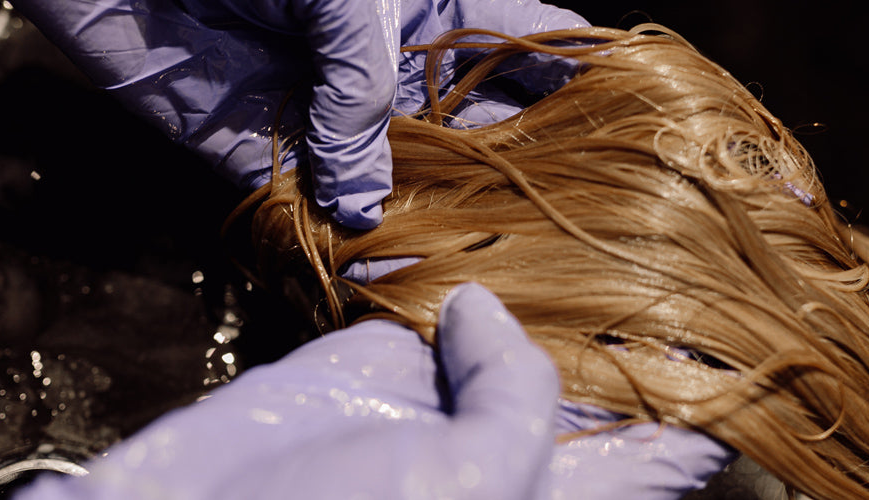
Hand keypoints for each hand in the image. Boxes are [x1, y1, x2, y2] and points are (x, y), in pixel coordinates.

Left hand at [12, 0, 586, 228]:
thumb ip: (367, 96)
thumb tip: (365, 202)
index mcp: (431, 5)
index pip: (524, 50)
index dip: (572, 94)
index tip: (615, 147)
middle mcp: (387, 65)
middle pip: (463, 135)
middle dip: (495, 185)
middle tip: (533, 242)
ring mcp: (325, 108)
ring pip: (388, 181)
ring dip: (416, 227)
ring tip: (456, 272)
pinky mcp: (253, 145)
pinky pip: (300, 203)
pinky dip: (326, 238)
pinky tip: (362, 268)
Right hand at [15, 283, 730, 498]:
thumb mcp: (473, 486)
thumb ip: (518, 396)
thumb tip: (492, 311)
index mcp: (552, 499)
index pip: (663, 454)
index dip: (713, 399)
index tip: (763, 339)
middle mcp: (505, 455)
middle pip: (600, 381)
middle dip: (640, 323)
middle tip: (688, 250)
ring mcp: (437, 409)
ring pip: (520, 335)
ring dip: (555, 285)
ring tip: (607, 222)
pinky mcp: (368, 370)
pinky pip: (431, 312)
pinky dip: (461, 275)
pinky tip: (493, 235)